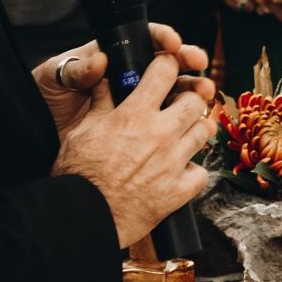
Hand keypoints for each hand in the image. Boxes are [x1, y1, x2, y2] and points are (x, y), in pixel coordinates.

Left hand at [34, 22, 214, 138]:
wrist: (38, 133)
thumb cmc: (44, 96)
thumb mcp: (54, 78)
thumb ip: (76, 69)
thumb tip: (100, 61)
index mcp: (113, 56)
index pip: (145, 40)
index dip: (163, 38)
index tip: (172, 43)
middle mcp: (130, 74)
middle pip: (168, 62)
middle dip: (188, 60)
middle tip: (199, 63)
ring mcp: (136, 100)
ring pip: (174, 89)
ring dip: (192, 87)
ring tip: (205, 91)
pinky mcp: (138, 124)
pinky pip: (166, 118)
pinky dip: (184, 116)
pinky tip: (195, 117)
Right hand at [51, 51, 215, 248]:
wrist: (82, 218)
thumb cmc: (77, 176)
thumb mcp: (81, 132)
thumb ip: (100, 104)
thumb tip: (106, 81)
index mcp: (135, 115)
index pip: (166, 70)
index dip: (169, 63)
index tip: (169, 67)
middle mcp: (160, 133)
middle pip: (194, 99)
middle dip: (189, 97)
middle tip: (178, 105)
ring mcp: (173, 161)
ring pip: (204, 131)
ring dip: (195, 130)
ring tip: (183, 135)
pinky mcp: (179, 190)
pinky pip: (201, 172)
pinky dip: (193, 170)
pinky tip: (181, 170)